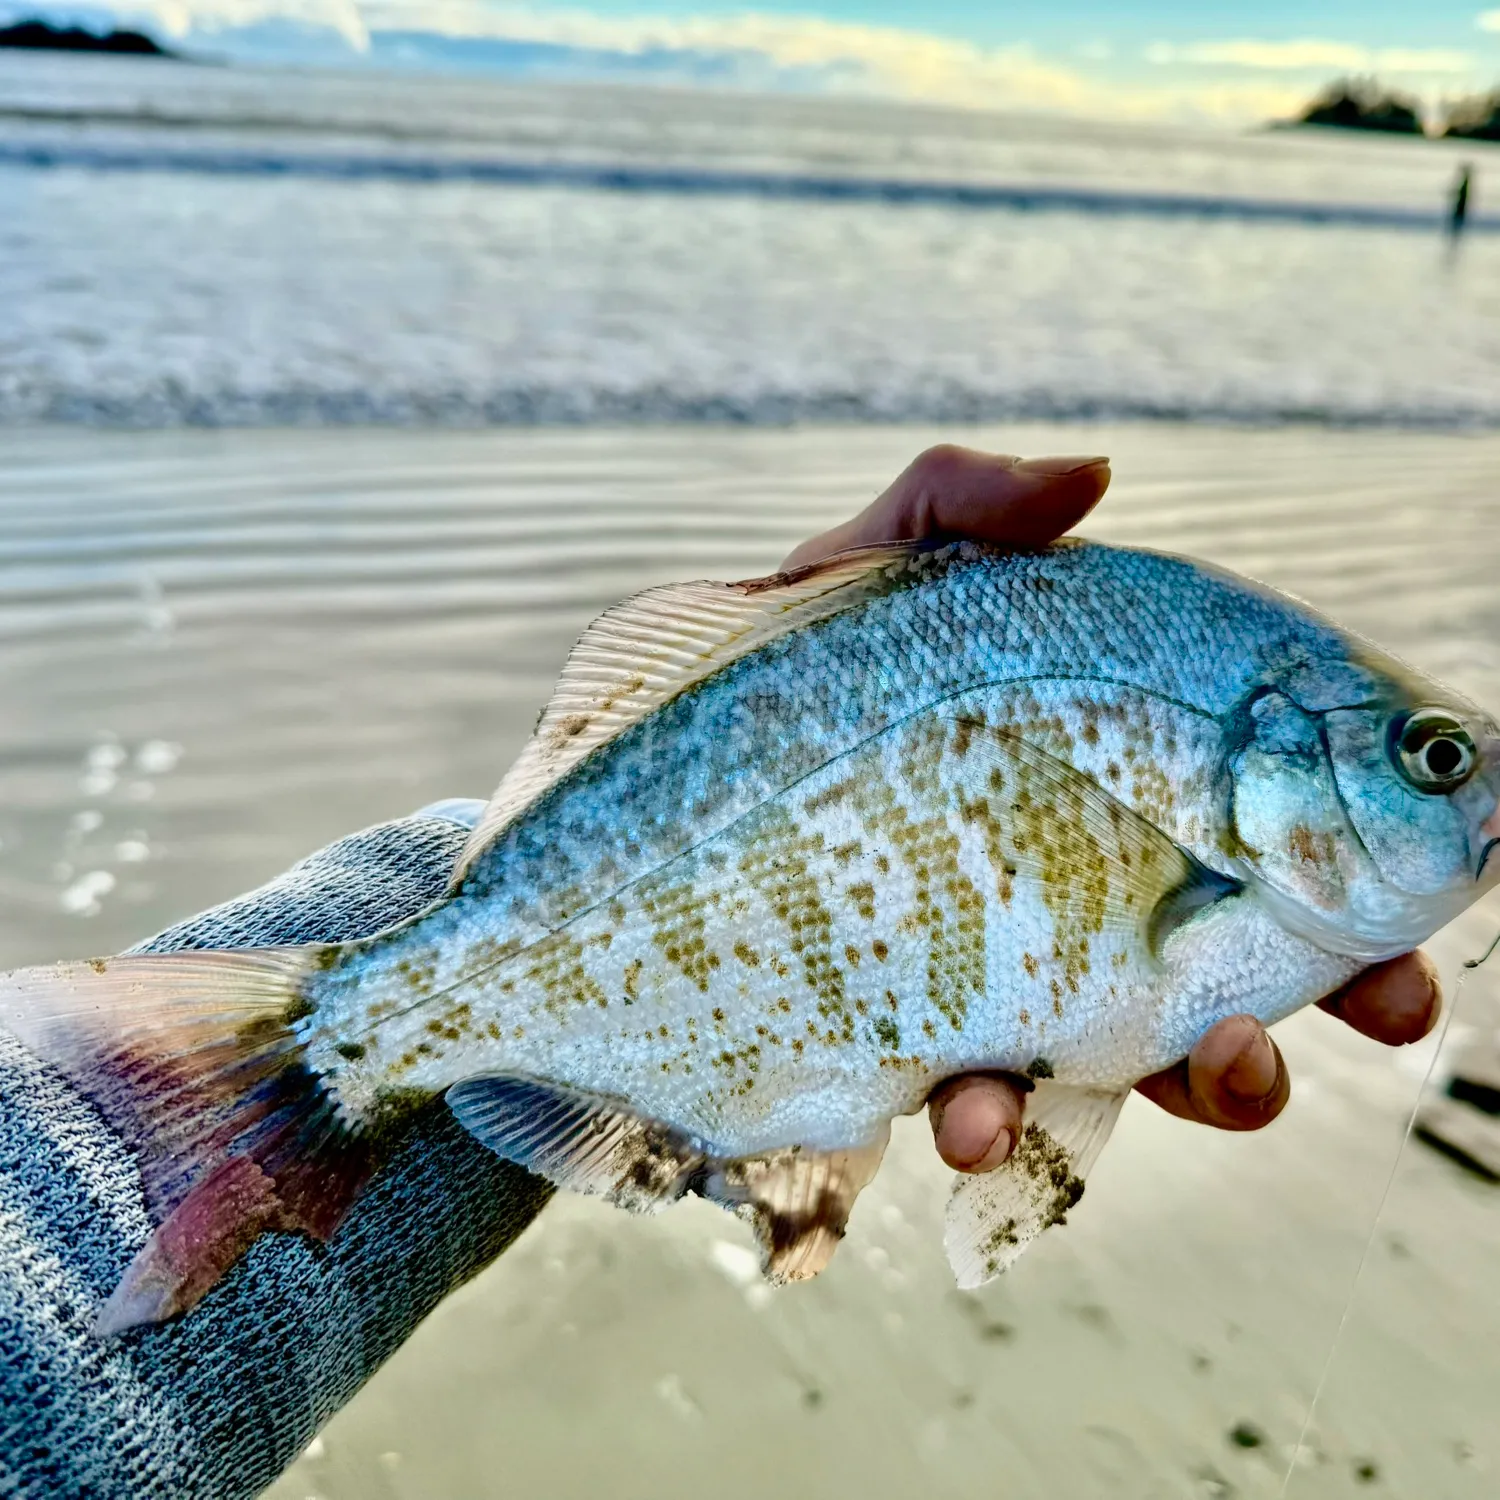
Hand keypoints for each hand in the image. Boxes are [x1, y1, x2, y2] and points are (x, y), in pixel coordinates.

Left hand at [783, 444, 1442, 1173]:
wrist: (599, 831)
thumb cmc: (741, 691)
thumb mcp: (844, 582)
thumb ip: (959, 514)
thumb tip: (1097, 475)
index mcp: (1071, 785)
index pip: (1237, 826)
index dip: (1339, 863)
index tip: (1416, 892)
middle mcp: (1046, 893)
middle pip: (1217, 955)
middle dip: (1318, 987)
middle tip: (1388, 1001)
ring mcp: (978, 985)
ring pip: (1124, 1056)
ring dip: (1195, 1078)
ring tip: (1212, 1062)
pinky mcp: (901, 1056)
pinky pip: (976, 1111)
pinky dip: (997, 1122)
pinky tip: (973, 1107)